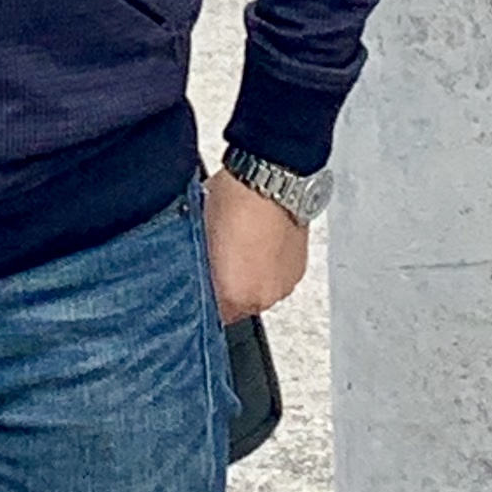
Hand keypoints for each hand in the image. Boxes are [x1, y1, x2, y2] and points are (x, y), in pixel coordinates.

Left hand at [204, 166, 310, 323]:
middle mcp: (261, 297)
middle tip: (217, 261)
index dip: (203, 296)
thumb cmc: (234, 199)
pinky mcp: (297, 270)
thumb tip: (194, 273)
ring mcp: (282, 285)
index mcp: (234, 294)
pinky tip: (257, 244)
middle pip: (236, 307)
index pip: (211, 315)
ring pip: (257, 292)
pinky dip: (266, 267)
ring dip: (248, 278)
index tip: (198, 283)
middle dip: (226, 289)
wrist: (272, 176)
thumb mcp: (199, 234)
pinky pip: (276, 278)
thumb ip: (198, 266)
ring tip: (239, 248)